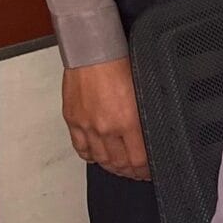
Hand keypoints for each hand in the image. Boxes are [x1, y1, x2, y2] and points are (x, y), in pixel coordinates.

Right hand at [63, 58, 149, 180]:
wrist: (93, 50)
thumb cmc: (119, 63)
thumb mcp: (143, 91)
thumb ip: (144, 116)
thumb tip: (149, 134)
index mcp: (128, 121)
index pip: (138, 159)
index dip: (145, 170)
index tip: (148, 171)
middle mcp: (106, 127)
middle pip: (119, 163)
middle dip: (130, 172)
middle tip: (136, 172)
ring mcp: (87, 126)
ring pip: (100, 159)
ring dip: (112, 167)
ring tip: (119, 167)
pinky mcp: (73, 120)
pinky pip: (81, 148)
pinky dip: (90, 156)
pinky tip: (97, 157)